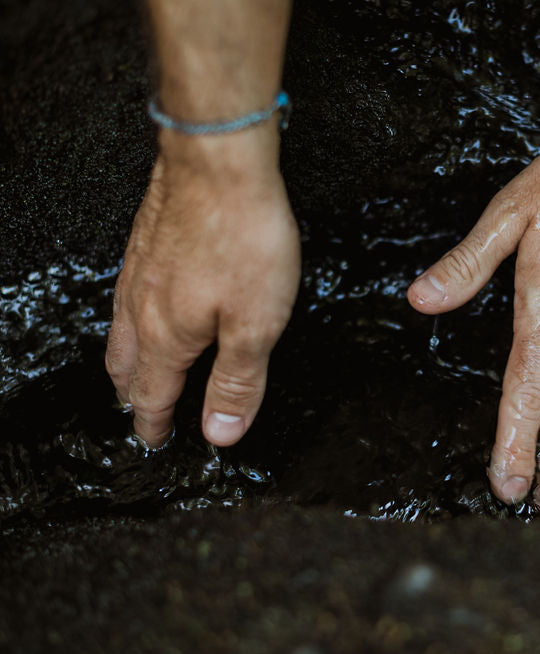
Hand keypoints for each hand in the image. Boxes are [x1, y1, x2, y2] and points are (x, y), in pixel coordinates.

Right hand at [106, 131, 299, 447]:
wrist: (219, 162)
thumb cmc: (243, 238)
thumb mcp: (257, 324)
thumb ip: (237, 381)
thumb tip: (219, 433)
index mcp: (168, 336)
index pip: (153, 395)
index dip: (155, 424)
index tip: (156, 442)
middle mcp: (142, 306)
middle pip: (127, 365)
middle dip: (132, 395)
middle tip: (139, 414)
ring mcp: (139, 270)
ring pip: (119, 330)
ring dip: (126, 359)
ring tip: (132, 372)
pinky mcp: (146, 241)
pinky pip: (126, 294)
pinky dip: (128, 319)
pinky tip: (141, 307)